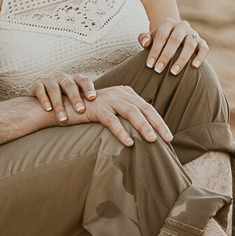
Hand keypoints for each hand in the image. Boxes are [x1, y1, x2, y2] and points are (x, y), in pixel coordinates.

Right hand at [31, 72, 97, 122]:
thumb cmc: (68, 101)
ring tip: (63, 118)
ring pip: (54, 89)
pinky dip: (44, 99)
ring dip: (59, 104)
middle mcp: (63, 78)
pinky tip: (48, 109)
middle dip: (75, 98)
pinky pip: (40, 89)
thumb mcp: (80, 99)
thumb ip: (92, 103)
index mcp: (76, 80)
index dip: (88, 88)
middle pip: (70, 85)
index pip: (84, 81)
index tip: (93, 98)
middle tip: (80, 111)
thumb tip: (111, 113)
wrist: (44, 100)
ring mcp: (50, 81)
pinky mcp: (38, 85)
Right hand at [57, 83, 172, 148]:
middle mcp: (118, 92)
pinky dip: (121, 131)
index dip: (159, 121)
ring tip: (152, 140)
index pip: (147, 107)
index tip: (168, 136)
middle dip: (158, 124)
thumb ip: (125, 116)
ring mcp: (107, 98)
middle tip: (168, 139)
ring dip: (143, 126)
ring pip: (131, 112)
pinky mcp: (95, 107)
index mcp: (124, 92)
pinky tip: (129, 143)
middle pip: (143, 108)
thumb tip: (145, 133)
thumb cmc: (90, 113)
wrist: (65, 107)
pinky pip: (111, 120)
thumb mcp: (111, 112)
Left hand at [140, 19, 208, 73]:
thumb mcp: (150, 36)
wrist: (174, 34)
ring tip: (173, 72)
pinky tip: (194, 67)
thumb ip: (144, 38)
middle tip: (158, 70)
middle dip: (166, 56)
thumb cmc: (160, 39)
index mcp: (167, 23)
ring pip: (190, 44)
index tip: (149, 65)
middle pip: (175, 40)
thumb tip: (146, 43)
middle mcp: (181, 26)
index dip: (155, 51)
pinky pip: (204, 48)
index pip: (161, 36)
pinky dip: (200, 57)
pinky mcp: (202, 42)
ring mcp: (193, 33)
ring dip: (182, 59)